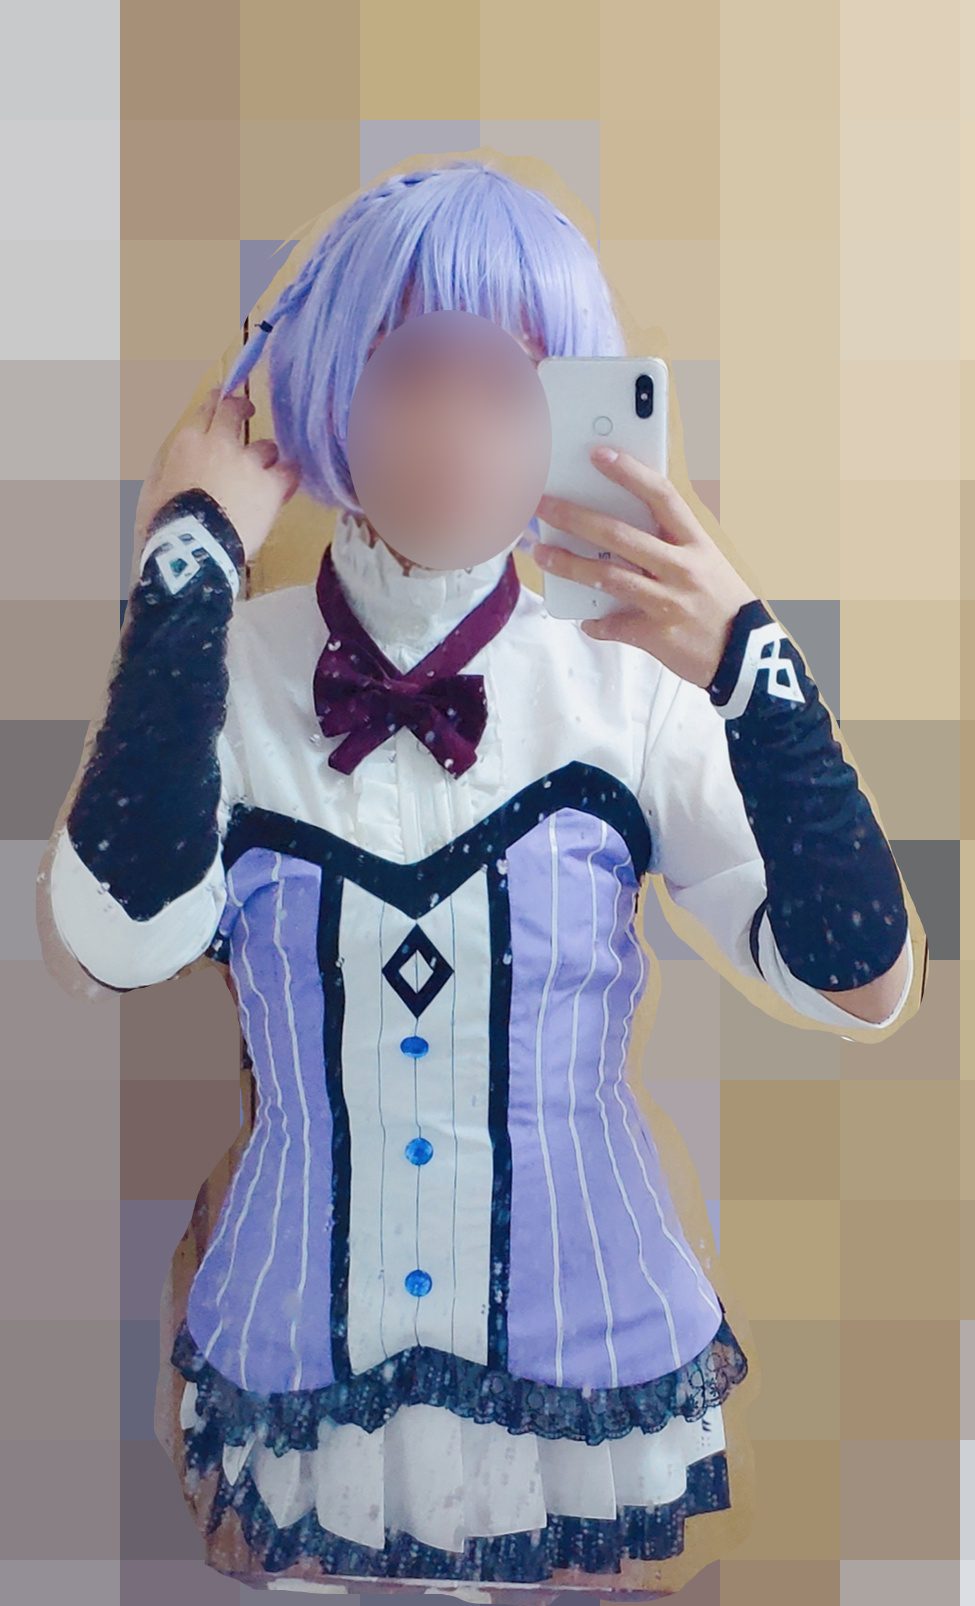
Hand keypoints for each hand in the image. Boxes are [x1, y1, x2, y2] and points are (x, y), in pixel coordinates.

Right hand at [134, 388, 300, 562]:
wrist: (193, 547)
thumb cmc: (165, 523)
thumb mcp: (154, 490)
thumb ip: (167, 467)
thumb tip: (174, 458)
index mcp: (188, 443)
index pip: (206, 409)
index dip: (217, 401)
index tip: (223, 397)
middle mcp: (219, 443)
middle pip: (236, 411)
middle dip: (243, 408)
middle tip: (249, 410)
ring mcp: (248, 462)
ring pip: (267, 447)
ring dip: (266, 458)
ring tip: (266, 474)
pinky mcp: (270, 485)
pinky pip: (289, 471)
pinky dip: (288, 477)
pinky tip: (287, 483)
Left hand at [533, 446, 758, 688]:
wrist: (746, 656)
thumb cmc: (721, 602)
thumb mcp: (706, 563)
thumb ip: (669, 545)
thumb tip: (618, 531)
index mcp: (696, 543)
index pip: (661, 497)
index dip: (629, 473)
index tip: (599, 455)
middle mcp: (681, 568)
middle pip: (619, 535)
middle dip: (575, 517)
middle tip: (544, 506)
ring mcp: (668, 602)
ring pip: (607, 577)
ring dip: (569, 565)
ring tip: (541, 554)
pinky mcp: (656, 634)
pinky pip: (614, 625)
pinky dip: (596, 623)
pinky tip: (585, 619)